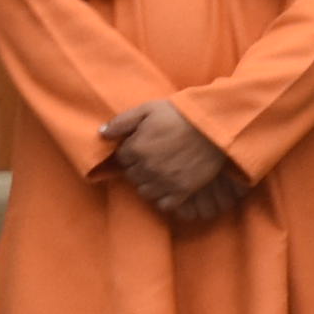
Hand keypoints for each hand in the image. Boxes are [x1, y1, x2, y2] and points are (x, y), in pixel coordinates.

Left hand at [108, 99, 249, 227]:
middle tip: (153, 158)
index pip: (122, 158)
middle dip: (138, 167)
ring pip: (145, 192)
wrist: (212, 127)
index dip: (131, 151)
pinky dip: (164, 198)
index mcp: (136, 148)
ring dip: (149, 183)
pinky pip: (164, 204)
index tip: (142, 145)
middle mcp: (146, 168)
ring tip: (160, 172)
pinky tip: (169, 186)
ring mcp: (164, 182)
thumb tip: (101, 134)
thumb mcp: (148, 109)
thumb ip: (122, 122)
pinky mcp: (181, 191)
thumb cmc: (179, 114)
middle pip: (132, 176)